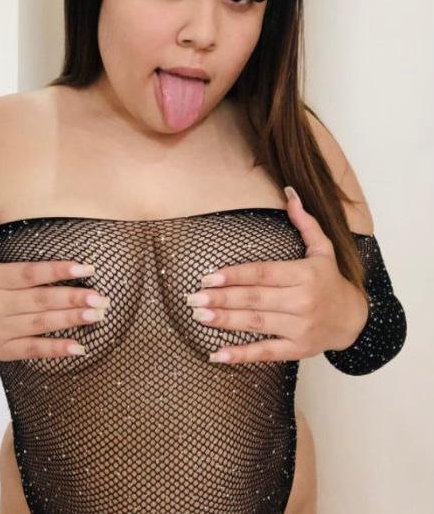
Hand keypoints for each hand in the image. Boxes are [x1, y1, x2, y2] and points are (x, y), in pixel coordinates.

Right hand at [0, 188, 110, 359]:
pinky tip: (79, 347)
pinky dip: (56, 350)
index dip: (58, 270)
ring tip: (97, 316)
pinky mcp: (5, 350)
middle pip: (39, 300)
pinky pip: (33, 350)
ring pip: (40, 324)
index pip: (30, 273)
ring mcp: (0, 329)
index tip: (86, 267)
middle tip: (100, 297)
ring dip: (70, 320)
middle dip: (71, 298)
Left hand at [185, 186, 368, 364]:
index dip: (234, 275)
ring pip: (257, 324)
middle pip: (255, 299)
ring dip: (225, 321)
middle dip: (222, 298)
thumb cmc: (331, 280)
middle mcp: (302, 301)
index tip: (207, 276)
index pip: (263, 274)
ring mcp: (300, 328)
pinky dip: (241, 356)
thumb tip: (290, 192)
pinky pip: (266, 353)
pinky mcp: (298, 350)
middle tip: (193, 297)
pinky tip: (217, 355)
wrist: (355, 320)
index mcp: (305, 274)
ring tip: (200, 316)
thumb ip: (305, 222)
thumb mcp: (323, 248)